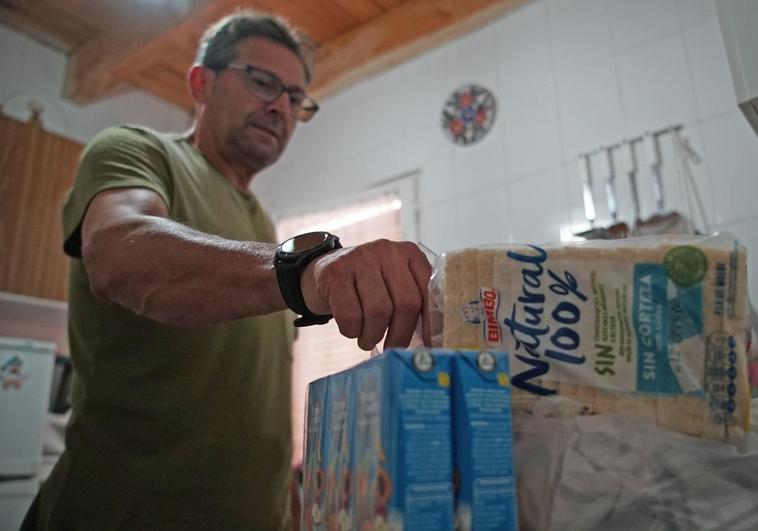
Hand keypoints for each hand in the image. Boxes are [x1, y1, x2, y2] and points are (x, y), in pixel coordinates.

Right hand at [300, 239, 431, 350]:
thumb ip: (414, 300)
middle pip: (406, 303)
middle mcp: (387, 251)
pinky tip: (351, 330)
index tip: (429, 346)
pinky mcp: (335, 273)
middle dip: (400, 334)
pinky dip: (352, 331)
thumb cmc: (366, 286)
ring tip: (368, 339)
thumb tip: (433, 342)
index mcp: (409, 253)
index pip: (429, 291)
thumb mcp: (393, 283)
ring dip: (373, 335)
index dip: (431, 323)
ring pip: (379, 311)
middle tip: (391, 347)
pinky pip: (350, 315)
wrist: (323, 272)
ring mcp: (360, 258)